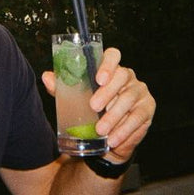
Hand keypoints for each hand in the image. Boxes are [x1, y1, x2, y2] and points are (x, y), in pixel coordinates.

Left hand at [42, 47, 154, 162]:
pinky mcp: (147, 109)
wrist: (107, 139)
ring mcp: (139, 91)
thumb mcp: (75, 98)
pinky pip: (137, 117)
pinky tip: (113, 138)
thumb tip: (47, 76)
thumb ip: (62, 87)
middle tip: (93, 107)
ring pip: (129, 99)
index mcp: (110, 68)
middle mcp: (127, 76)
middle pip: (122, 76)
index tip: (98, 79)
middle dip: (107, 92)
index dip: (107, 64)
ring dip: (113, 116)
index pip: (113, 55)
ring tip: (100, 129)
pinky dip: (124, 130)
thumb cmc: (91, 111)